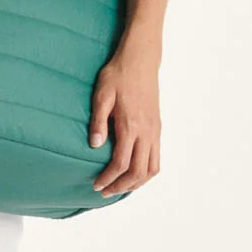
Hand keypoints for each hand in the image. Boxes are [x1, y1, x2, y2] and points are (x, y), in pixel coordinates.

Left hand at [88, 42, 161, 196]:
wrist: (141, 60)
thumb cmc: (118, 75)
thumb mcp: (102, 95)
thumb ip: (98, 121)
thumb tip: (94, 145)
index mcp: (131, 126)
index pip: (121, 163)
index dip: (108, 178)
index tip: (96, 185)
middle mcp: (146, 132)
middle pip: (138, 172)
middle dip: (121, 186)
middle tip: (105, 191)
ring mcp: (155, 131)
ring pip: (152, 168)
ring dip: (136, 183)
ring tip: (120, 187)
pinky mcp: (158, 128)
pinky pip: (157, 158)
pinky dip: (147, 172)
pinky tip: (134, 174)